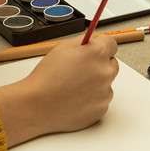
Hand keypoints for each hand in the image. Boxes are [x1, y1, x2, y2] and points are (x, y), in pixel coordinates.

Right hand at [0, 35, 117, 145]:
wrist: (37, 105)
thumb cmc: (47, 77)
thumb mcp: (63, 47)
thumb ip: (84, 41)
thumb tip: (94, 40)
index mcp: (97, 54)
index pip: (111, 44)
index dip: (101, 46)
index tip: (95, 50)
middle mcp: (105, 72)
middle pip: (111, 64)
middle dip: (99, 64)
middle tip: (80, 69)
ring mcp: (105, 93)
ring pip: (106, 83)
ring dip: (95, 83)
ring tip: (73, 86)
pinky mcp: (101, 109)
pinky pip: (101, 100)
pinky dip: (92, 99)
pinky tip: (75, 98)